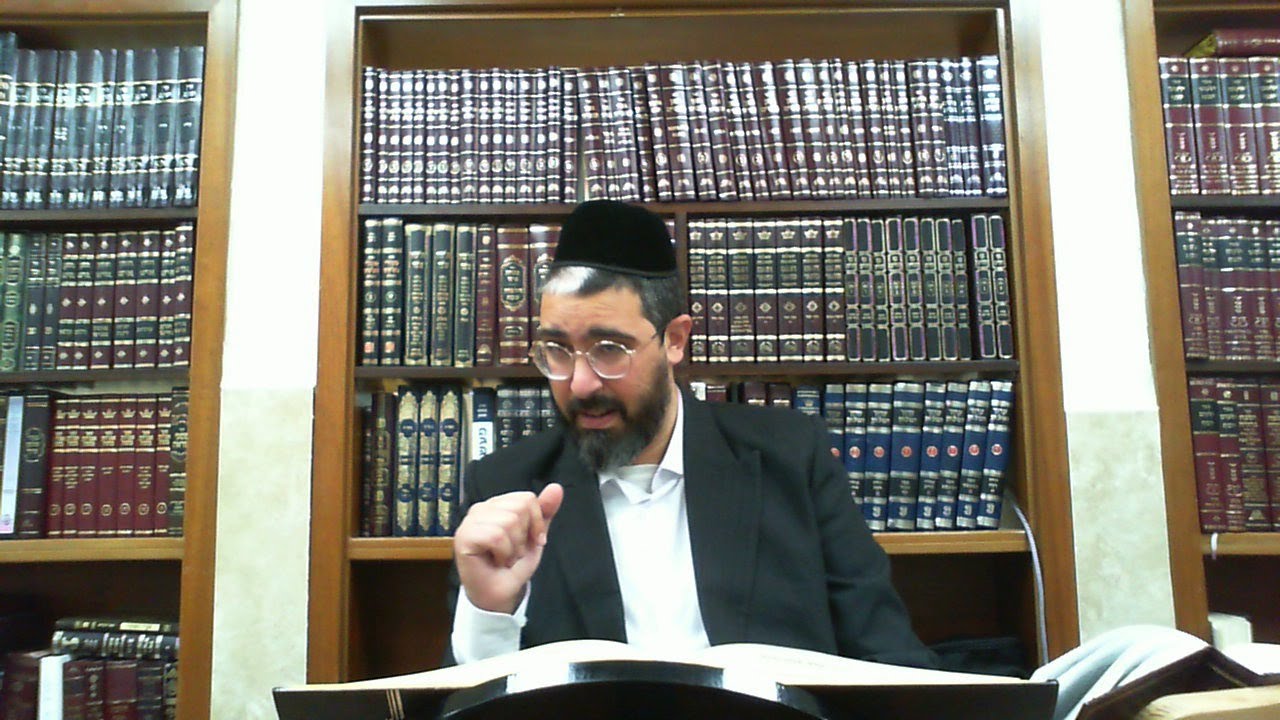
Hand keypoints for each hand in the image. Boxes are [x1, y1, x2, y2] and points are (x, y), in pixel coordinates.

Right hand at [453, 483, 564, 613]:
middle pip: (519, 507)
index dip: (536, 522)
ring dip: (513, 548)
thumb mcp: (534, 536)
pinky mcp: (464, 537)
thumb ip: (544, 511)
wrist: (500, 595)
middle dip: (524, 536)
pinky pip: (496, 536)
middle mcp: (480, 509)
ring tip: (504, 557)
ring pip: (509, 521)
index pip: (526, 498)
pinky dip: (503, 553)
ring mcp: (469, 522)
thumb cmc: (512, 566)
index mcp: (496, 505)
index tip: (532, 541)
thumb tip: (556, 488)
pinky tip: (496, 561)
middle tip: (513, 551)